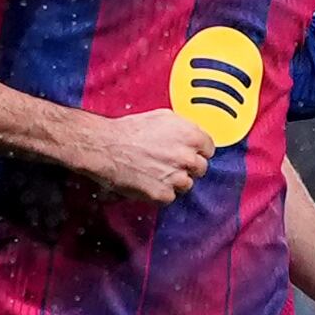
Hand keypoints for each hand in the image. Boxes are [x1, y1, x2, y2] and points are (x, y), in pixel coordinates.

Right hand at [74, 108, 215, 203]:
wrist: (105, 146)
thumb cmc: (129, 130)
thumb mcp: (162, 117)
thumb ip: (183, 127)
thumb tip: (192, 135)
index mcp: (190, 136)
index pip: (209, 149)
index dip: (198, 151)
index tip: (190, 153)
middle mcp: (187, 157)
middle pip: (201, 168)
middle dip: (188, 166)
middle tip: (170, 163)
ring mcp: (176, 177)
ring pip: (186, 184)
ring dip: (175, 180)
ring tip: (156, 171)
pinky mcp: (163, 194)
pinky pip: (170, 197)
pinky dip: (160, 192)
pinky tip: (148, 180)